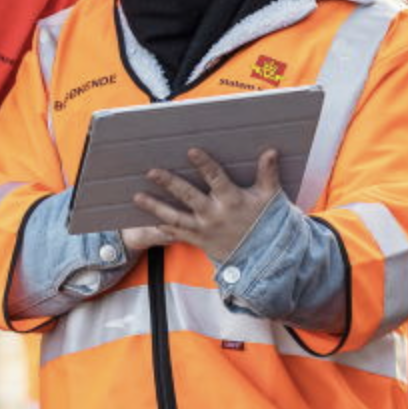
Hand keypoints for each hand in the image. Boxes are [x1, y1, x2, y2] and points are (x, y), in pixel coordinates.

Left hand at [124, 147, 281, 262]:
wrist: (264, 258)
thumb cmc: (266, 222)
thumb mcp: (270, 197)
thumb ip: (267, 174)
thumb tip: (270, 151)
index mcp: (232, 200)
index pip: (216, 179)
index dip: (204, 165)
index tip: (191, 151)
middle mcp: (215, 215)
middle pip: (188, 196)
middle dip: (169, 183)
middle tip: (151, 171)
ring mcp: (204, 229)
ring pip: (175, 217)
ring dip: (155, 207)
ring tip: (137, 197)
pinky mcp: (198, 240)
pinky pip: (177, 234)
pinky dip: (162, 227)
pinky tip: (147, 218)